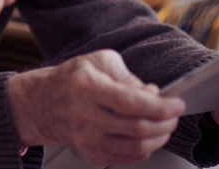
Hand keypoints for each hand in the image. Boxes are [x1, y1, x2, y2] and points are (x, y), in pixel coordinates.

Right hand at [8, 50, 185, 166]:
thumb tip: (152, 94)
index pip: (130, 102)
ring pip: (135, 147)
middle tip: (174, 114)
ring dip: (159, 138)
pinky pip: (127, 157)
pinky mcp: (89, 154)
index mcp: (86, 87)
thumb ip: (128, 76)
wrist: (42, 103)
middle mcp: (84, 116)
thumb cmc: (72, 79)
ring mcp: (86, 139)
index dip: (160, 106)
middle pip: (137, 128)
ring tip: (164, 126)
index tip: (176, 103)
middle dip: (166, 123)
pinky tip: (147, 136)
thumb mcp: (98, 62)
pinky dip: (144, 148)